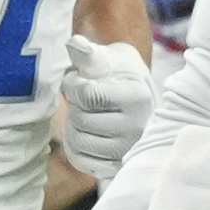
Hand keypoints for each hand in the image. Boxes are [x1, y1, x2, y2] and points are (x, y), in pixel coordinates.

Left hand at [56, 32, 153, 172]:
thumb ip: (88, 53)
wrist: (137, 98)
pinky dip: (74, 145)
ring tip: (85, 114)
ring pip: (77, 142)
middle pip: (81, 120)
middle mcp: (137, 127)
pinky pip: (80, 159)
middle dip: (74, 106)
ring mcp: (127, 150)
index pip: (88, 96)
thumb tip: (74, 44)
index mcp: (137, 97)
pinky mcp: (116, 166)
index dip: (73, 86)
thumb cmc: (118, 74)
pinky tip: (86, 132)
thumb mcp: (108, 59)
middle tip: (83, 98)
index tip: (78, 80)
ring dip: (72, 125)